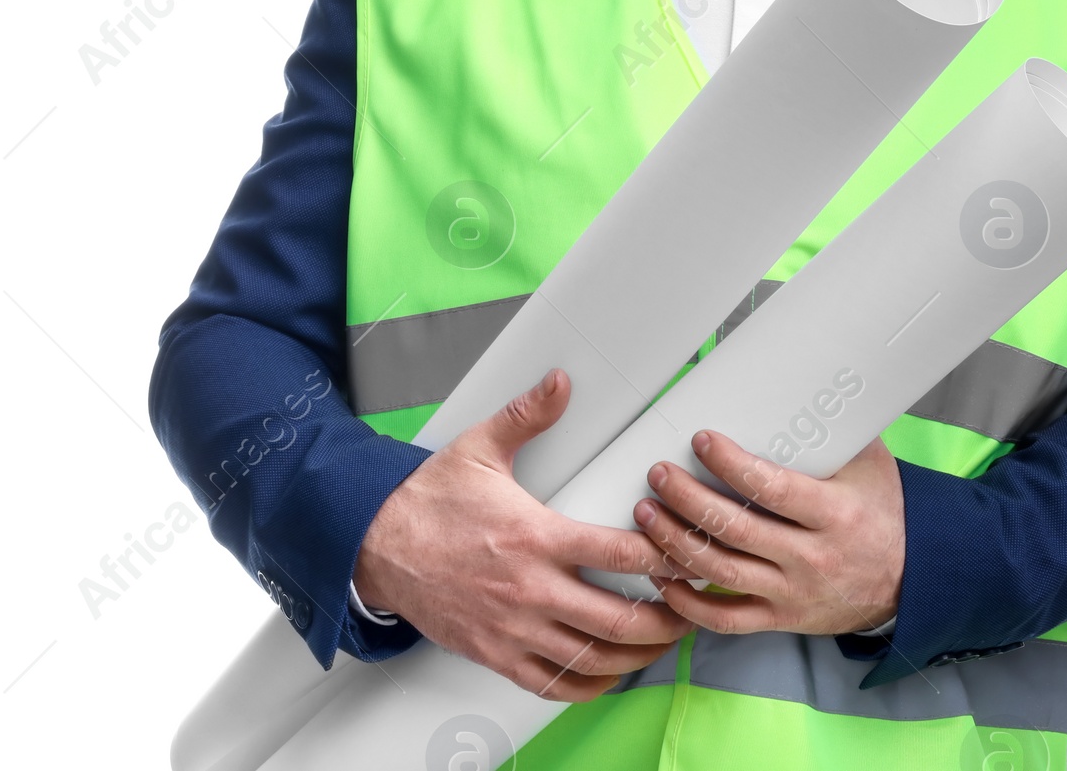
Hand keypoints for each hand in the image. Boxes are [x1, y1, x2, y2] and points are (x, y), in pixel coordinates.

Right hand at [353, 369, 696, 701]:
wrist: (374, 543)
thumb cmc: (428, 499)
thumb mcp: (480, 446)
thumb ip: (528, 414)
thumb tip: (559, 381)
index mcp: (533, 536)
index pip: (616, 553)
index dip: (662, 557)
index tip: (687, 553)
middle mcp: (527, 589)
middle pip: (616, 619)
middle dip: (664, 618)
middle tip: (692, 607)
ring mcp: (511, 628)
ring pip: (590, 658)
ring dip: (636, 655)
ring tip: (664, 641)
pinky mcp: (494, 653)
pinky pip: (551, 684)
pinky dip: (588, 685)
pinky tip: (609, 673)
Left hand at [633, 429, 904, 636]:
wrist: (912, 579)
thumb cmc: (883, 510)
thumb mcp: (869, 463)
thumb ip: (830, 431)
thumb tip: (792, 380)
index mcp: (834, 515)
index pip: (772, 488)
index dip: (731, 464)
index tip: (701, 439)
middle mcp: (811, 559)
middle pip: (735, 531)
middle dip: (688, 499)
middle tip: (659, 473)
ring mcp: (793, 594)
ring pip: (721, 574)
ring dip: (676, 543)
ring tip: (647, 512)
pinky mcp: (781, 620)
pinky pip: (725, 620)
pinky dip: (688, 602)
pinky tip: (662, 576)